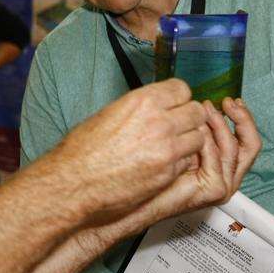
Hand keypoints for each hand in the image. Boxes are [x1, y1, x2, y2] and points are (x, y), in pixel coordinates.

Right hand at [49, 79, 208, 223]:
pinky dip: (180, 161)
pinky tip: (161, 164)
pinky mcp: (169, 173)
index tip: (173, 105)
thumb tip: (153, 107)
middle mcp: (160, 122)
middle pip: (196, 112)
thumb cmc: (82, 150)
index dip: (177, 98)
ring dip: (187, 141)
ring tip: (169, 146)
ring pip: (199, 137)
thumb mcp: (108, 114)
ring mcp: (168, 149)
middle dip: (187, 118)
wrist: (74, 183)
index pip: (182, 89)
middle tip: (175, 126)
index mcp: (143, 102)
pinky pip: (188, 160)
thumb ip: (138, 109)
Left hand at [141, 97, 261, 222]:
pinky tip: (193, 129)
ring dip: (218, 125)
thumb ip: (198, 132)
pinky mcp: (215, 189)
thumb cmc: (156, 172)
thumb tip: (204, 107)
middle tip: (227, 102)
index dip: (243, 118)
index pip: (247, 140)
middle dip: (241, 119)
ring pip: (232, 147)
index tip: (230, 101)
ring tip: (203, 110)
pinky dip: (205, 140)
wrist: (142, 199)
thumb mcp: (183, 145)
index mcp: (225, 167)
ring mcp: (224, 185)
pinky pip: (215, 157)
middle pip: (250, 144)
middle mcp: (228, 177)